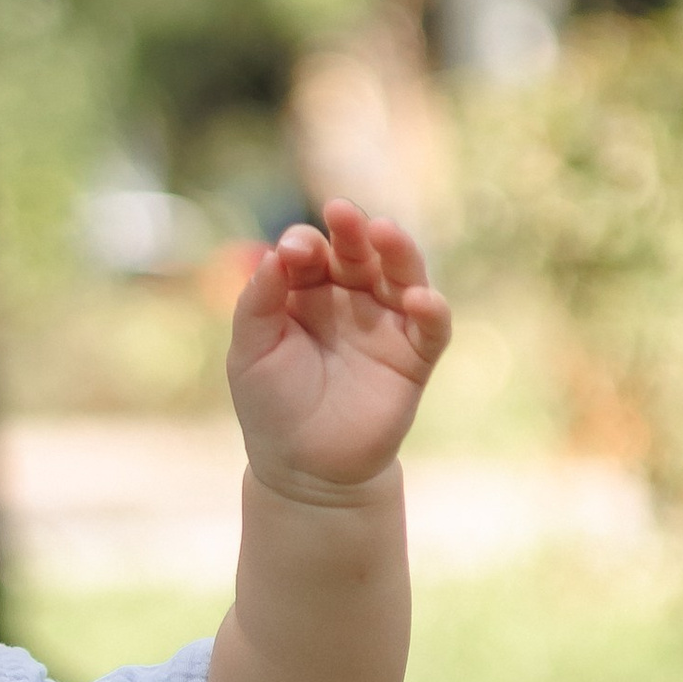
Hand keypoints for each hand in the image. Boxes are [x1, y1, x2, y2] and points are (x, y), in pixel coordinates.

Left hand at [227, 199, 451, 495]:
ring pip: (402, 275)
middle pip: (358, 251)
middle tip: (341, 213)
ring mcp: (385, 325)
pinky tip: (418, 299)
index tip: (291, 252)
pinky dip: (431, 309)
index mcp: (307, 293)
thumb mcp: (251, 352)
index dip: (304, 245)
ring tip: (385, 232)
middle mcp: (349, 300)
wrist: (305, 469)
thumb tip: (273, 253)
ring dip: (398, 250)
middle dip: (351, 230)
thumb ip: (259, 302)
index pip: (311, 252)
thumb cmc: (272, 406)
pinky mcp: (414, 357)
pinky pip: (431, 326)